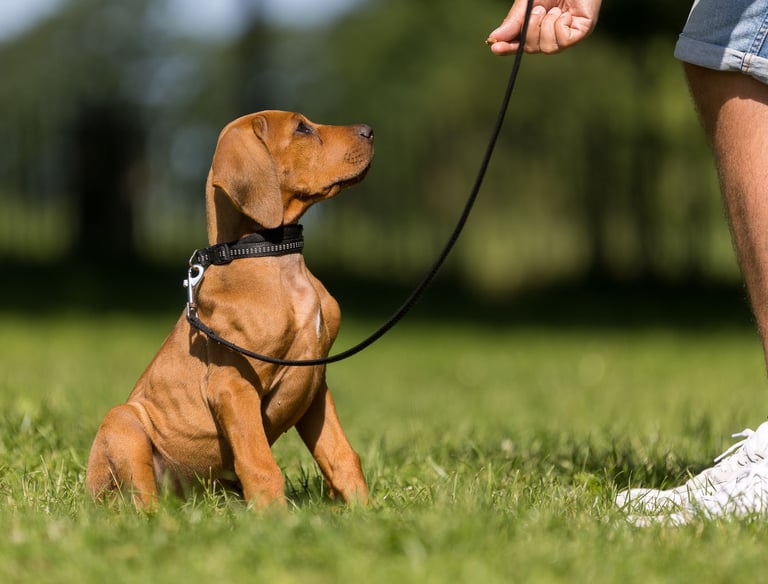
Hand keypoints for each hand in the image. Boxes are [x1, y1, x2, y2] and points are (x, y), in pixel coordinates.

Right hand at [487, 0, 602, 54]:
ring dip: (545, 26)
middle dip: (530, 29)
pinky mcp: (580, 33)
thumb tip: (494, 38)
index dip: (507, 48)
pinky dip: (559, 26)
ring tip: (551, 10)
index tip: (495, 47)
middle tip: (538, 10)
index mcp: (536, 28)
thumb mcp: (527, 3)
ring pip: (547, 48)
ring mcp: (565, 36)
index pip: (519, 44)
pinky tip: (565, 14)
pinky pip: (562, 42)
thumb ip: (514, 21)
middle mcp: (550, 36)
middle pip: (531, 48)